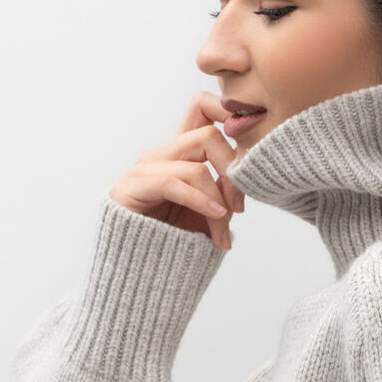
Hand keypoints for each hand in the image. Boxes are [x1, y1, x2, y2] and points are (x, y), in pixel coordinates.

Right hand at [108, 90, 247, 252]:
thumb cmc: (176, 245)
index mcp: (181, 155)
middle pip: (208, 135)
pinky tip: (215, 218)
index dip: (225, 109)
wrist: (140, 274)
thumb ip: (227, 193)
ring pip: (196, 167)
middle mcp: (162, 155)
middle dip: (233, 171)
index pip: (201, 108)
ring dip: (218, 201)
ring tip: (222, 232)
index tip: (250, 140)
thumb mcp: (210, 215)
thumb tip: (250, 182)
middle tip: (240, 207)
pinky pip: (174, 183)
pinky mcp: (130, 187)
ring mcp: (144, 169)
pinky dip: (200, 201)